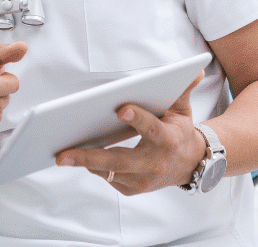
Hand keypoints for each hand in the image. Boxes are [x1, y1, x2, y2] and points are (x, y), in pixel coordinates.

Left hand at [54, 72, 206, 195]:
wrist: (190, 164)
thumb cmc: (179, 130)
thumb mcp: (182, 109)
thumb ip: (182, 88)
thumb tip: (195, 69)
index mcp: (168, 139)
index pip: (152, 129)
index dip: (138, 119)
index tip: (121, 109)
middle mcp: (156, 164)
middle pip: (119, 161)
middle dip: (89, 157)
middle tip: (63, 153)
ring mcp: (144, 180)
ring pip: (109, 172)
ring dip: (85, 163)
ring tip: (62, 155)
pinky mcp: (134, 189)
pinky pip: (109, 178)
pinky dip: (94, 168)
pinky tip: (78, 158)